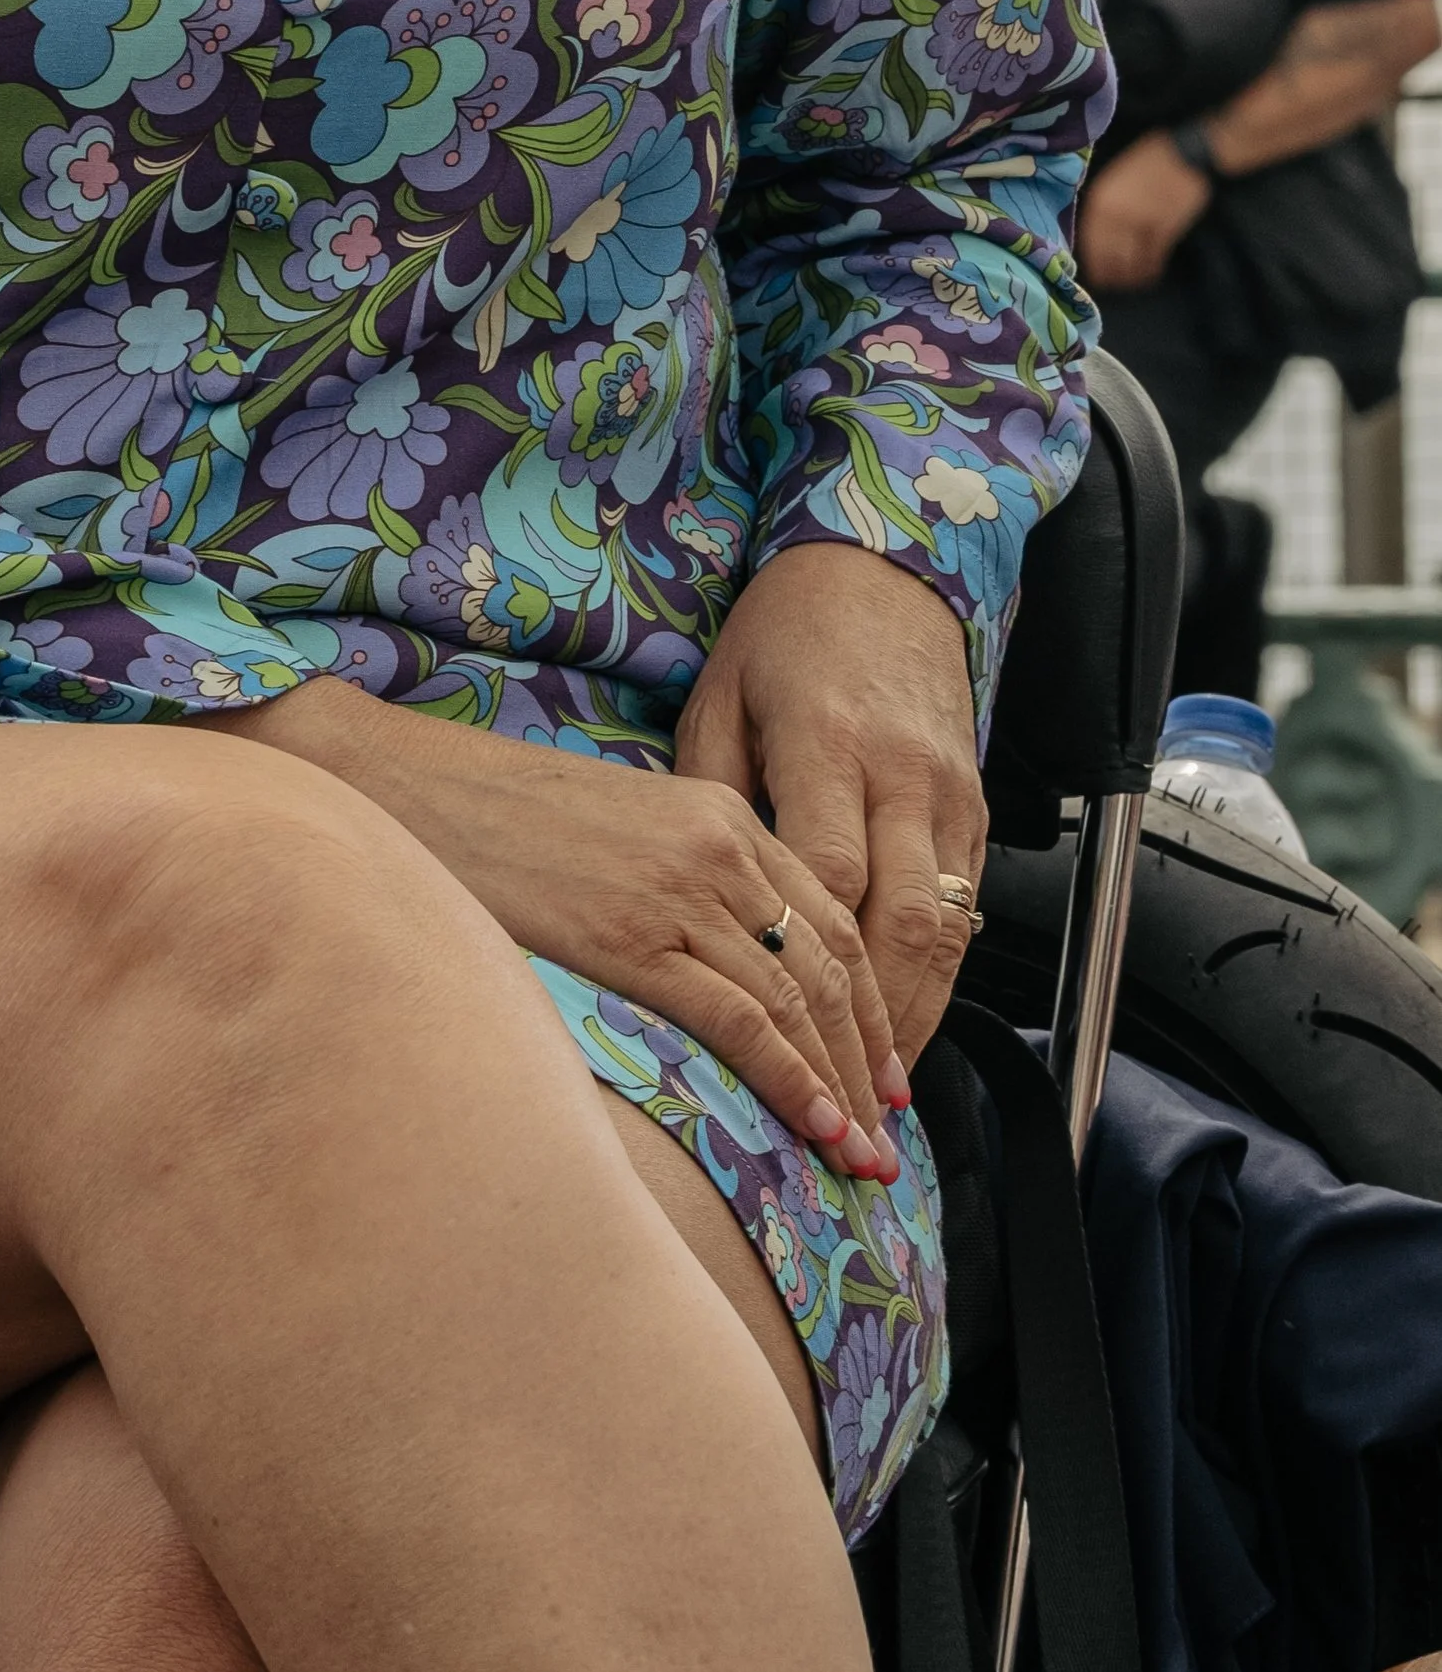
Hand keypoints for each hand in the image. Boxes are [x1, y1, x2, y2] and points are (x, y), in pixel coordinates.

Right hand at [224, 684, 901, 1174]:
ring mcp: (678, 892)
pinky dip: (790, 1079)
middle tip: (887, 1135)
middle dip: (866, 1060)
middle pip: (829, 967)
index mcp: (718, 814)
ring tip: (862, 1157)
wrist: (410, 789)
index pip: (828, 920)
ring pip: (797, 1001)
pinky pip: (740, 1021)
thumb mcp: (616, 831)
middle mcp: (717, 848)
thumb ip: (679, 881)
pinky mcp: (632, 939)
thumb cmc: (498, 819)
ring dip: (840, 1088)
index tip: (880, 1072)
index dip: (867, 1005)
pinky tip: (814, 1126)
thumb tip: (714, 967)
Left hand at [676, 544, 983, 1073]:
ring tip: (877, 1091)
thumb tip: (694, 899)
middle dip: (875, 1021)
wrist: (879, 573)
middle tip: (840, 1098)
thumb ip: (710, 796)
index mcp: (826, 740)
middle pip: (900, 918)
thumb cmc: (782, 638)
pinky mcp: (977, 804)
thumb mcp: (720, 698)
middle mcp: (900, 772)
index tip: (779, 1030)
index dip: (807, 961)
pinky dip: (942, 976)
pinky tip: (909, 1025)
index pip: (827, 872)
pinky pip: (968, 908)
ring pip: (947, 926)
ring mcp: (948, 791)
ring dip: (917, 1015)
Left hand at [1076, 128, 1210, 291]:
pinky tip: (1151, 273)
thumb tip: (1098, 233)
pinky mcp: (1164, 230)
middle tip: (1114, 285)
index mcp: (1100, 201)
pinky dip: (1151, 269)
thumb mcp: (1116, 179)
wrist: (1184, 155)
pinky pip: (1153, 258)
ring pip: (1131, 262)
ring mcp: (1140, 224)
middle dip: (1111, 275)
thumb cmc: (1149, 163)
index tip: (1096, 275)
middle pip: (1109, 258)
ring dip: (1131, 276)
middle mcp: (1116, 216)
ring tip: (1133, 283)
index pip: (1090, 244)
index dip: (1094, 263)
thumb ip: (1106, 206)